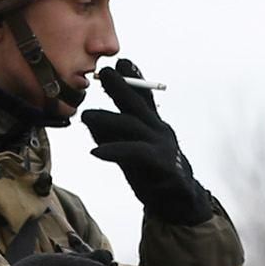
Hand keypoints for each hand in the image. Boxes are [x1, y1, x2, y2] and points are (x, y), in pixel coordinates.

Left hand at [80, 61, 216, 224]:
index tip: (121, 62)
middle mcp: (159, 130)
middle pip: (138, 104)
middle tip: (106, 73)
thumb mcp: (132, 151)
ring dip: (108, 120)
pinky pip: (135, 153)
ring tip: (85, 116)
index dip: (133, 80)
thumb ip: (114, 136)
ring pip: (132, 126)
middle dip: (121, 87)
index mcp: (154, 125)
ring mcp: (162, 145)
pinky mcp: (161, 164)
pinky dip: (114, 150)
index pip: (143, 98)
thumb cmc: (153, 175)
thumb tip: (90, 120)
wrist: (179, 203)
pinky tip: (95, 152)